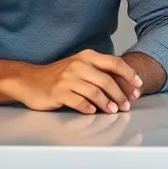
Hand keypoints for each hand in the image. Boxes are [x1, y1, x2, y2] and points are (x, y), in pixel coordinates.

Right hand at [3, 50, 142, 113]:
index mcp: (87, 57)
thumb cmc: (58, 76)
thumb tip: (125, 85)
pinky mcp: (58, 92)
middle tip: (126, 105)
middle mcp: (78, 65)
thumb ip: (99, 72)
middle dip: (120, 94)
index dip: (129, 74)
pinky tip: (93, 112)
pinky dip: (88, 107)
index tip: (138, 86)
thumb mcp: (79, 67)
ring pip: (94, 91)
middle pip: (106, 80)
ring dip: (107, 103)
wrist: (29, 81)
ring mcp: (67, 79)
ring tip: (113, 111)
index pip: (114, 63)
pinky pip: (78, 101)